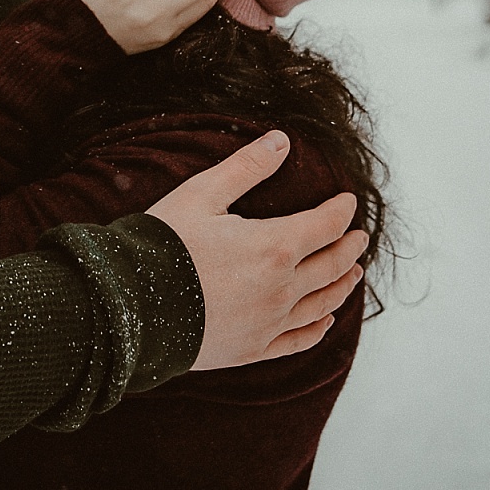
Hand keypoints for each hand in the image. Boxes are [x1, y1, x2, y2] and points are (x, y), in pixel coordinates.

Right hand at [146, 130, 368, 368]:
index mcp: (274, 247)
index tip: (347, 201)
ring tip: (353, 273)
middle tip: (360, 238)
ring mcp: (268, 323)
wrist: (130, 305)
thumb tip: (281, 141)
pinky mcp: (252, 349)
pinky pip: (298, 340)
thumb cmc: (164, 244)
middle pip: (332, 266)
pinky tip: (325, 320)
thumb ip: (245, 167)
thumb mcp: (201, 194)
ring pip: (322, 304)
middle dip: (349, 247)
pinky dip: (318, 328)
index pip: (324, 225)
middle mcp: (281, 289)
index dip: (340, 211)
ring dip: (343, 285)